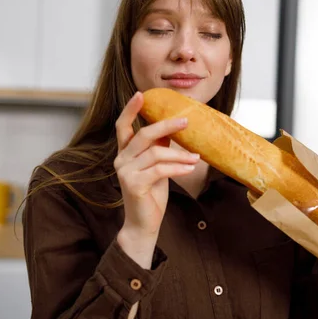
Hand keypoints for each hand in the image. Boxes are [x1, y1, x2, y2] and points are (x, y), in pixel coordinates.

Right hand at [114, 92, 198, 265]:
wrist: (143, 224)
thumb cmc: (150, 194)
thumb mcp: (156, 167)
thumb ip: (159, 147)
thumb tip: (171, 126)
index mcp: (124, 153)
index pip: (122, 126)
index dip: (130, 109)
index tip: (141, 93)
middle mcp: (121, 160)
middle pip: (143, 135)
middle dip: (165, 125)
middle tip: (186, 121)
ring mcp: (125, 172)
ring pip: (155, 153)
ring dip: (179, 154)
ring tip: (196, 157)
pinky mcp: (133, 185)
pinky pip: (159, 170)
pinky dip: (177, 167)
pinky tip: (190, 167)